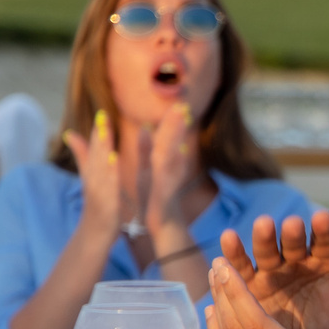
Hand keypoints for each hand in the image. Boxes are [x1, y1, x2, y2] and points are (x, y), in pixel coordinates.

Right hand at [65, 109, 134, 238]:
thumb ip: (84, 158)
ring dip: (103, 151)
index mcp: (93, 176)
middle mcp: (93, 182)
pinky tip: (114, 161)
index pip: (94, 151)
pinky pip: (108, 188)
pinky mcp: (106, 206)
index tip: (102, 113)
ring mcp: (98, 194)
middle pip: (96, 156)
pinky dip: (110, 174)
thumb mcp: (91, 183)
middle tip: (103, 116)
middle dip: (99, 136)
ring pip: (100, 169)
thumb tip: (69, 135)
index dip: (97, 133)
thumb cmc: (96, 209)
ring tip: (106, 133)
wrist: (93, 238)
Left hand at [144, 101, 198, 236]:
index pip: (167, 138)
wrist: (162, 224)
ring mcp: (169, 181)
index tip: (177, 103)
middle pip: (172, 144)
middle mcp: (169, 169)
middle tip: (182, 107)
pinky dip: (173, 167)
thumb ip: (145, 149)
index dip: (172, 122)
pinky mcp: (166, 194)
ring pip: (172, 157)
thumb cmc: (155, 198)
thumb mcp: (147, 169)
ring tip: (182, 127)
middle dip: (177, 126)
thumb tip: (146, 127)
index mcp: (161, 161)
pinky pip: (169, 178)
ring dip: (177, 141)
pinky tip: (179, 155)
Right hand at [216, 211, 328, 328]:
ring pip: (264, 253)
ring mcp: (271, 272)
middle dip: (289, 234)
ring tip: (256, 230)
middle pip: (292, 244)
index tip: (323, 218)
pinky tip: (223, 251)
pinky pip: (239, 271)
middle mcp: (297, 264)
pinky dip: (232, 260)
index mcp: (325, 267)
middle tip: (288, 225)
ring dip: (259, 241)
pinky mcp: (248, 286)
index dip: (324, 231)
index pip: (326, 244)